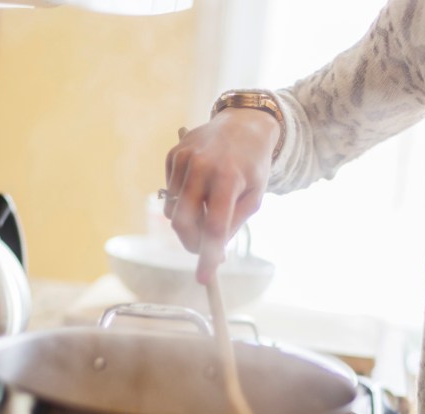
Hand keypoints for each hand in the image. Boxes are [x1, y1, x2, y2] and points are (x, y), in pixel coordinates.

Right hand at [164, 108, 279, 283]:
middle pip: (183, 222)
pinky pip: (169, 194)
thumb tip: (213, 253)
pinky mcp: (173, 156)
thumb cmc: (252, 165)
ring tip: (208, 210)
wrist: (243, 124)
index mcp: (229, 178)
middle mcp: (203, 167)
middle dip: (191, 244)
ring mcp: (184, 159)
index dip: (208, 256)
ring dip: (188, 222)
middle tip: (203, 251)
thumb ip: (233, 225)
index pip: (214, 227)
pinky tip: (199, 188)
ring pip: (173, 211)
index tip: (204, 278)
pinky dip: (182, 201)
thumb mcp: (255, 196)